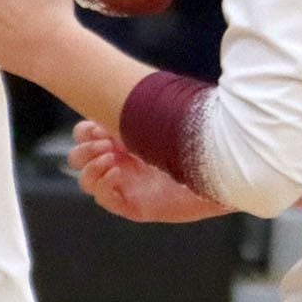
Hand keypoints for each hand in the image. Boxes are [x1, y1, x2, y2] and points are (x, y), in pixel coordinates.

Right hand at [68, 122, 230, 222]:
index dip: (84, 131)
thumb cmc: (196, 146)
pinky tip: (119, 173)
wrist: (222, 175)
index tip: (97, 125)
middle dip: (84, 148)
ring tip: (110, 157)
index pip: (85, 136)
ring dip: (91, 166)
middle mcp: (122, 163)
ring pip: (86, 180)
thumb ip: (140, 111)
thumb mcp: (161, 124)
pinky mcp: (136, 207)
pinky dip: (104, 185)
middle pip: (78, 157)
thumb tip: (108, 94)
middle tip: (103, 142)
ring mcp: (128, 186)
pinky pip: (105, 199)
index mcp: (125, 141)